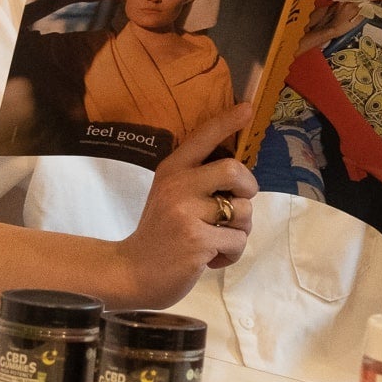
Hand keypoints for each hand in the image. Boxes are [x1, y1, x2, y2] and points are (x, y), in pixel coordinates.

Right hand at [114, 102, 257, 307]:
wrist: (132, 273)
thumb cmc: (160, 235)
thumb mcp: (170, 197)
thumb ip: (196, 182)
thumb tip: (239, 174)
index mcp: (172, 170)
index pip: (203, 137)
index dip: (228, 121)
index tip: (248, 108)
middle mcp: (178, 186)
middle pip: (234, 170)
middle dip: (248, 188)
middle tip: (238, 204)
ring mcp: (186, 213)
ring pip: (243, 212)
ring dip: (240, 230)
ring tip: (217, 240)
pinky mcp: (198, 241)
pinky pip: (238, 241)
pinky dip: (232, 253)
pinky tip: (210, 259)